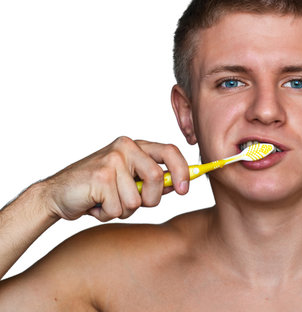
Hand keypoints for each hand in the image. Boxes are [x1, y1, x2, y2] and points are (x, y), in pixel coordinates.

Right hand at [41, 137, 189, 221]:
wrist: (57, 194)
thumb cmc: (97, 190)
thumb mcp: (129, 181)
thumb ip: (152, 180)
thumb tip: (178, 184)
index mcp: (135, 146)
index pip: (170, 151)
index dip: (183, 171)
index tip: (184, 190)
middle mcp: (125, 147)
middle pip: (157, 177)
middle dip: (150, 200)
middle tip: (132, 203)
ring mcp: (112, 160)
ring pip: (137, 199)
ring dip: (124, 210)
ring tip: (106, 202)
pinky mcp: (100, 177)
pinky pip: (117, 208)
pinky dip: (107, 215)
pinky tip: (95, 205)